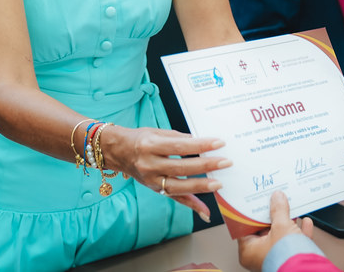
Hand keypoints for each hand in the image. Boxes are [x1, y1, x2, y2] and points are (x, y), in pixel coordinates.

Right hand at [105, 126, 230, 221]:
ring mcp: (151, 180)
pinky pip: (175, 199)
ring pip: (178, 186)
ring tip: (218, 183)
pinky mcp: (154, 190)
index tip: (219, 143)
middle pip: (181, 167)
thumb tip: (199, 143)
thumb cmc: (140, 139)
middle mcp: (149, 164)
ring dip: (200, 186)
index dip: (200, 145)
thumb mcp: (157, 132)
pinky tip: (205, 211)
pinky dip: (191, 205)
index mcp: (150, 145)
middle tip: (225, 162)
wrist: (118, 152)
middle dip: (206, 165)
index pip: (180, 146)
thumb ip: (178, 138)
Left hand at [238, 191, 313, 271]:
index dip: (252, 213)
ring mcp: (276, 258)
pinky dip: (300, 232)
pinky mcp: (291, 259)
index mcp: (249, 251)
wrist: (308, 271)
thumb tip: (277, 198)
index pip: (246, 227)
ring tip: (291, 208)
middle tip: (275, 201)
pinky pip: (294, 243)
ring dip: (288, 222)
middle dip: (273, 216)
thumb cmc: (286, 258)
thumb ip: (278, 210)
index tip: (258, 203)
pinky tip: (305, 222)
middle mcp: (260, 256)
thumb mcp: (281, 226)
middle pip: (265, 230)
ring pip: (281, 236)